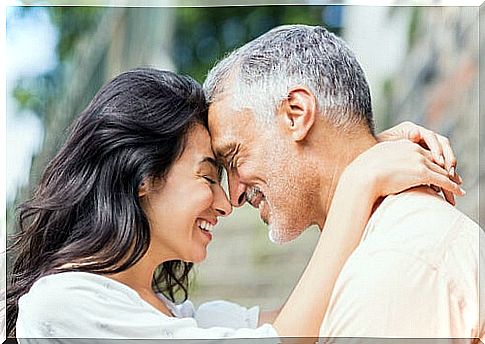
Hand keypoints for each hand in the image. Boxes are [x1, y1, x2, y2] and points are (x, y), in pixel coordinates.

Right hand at [342, 140, 464, 204]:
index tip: (436, 172)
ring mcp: (419, 160)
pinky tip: (458, 193)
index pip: (423, 153)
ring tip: (457, 191)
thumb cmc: (363, 172)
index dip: (431, 163)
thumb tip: (382, 168)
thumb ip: (384, 160)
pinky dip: (453, 187)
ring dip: (451, 182)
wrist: (362, 176)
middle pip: (436, 161)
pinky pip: (443, 180)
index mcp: (403, 144)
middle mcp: (413, 149)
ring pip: (442, 171)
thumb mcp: (375, 160)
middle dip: (445, 172)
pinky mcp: (422, 173)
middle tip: (453, 181)